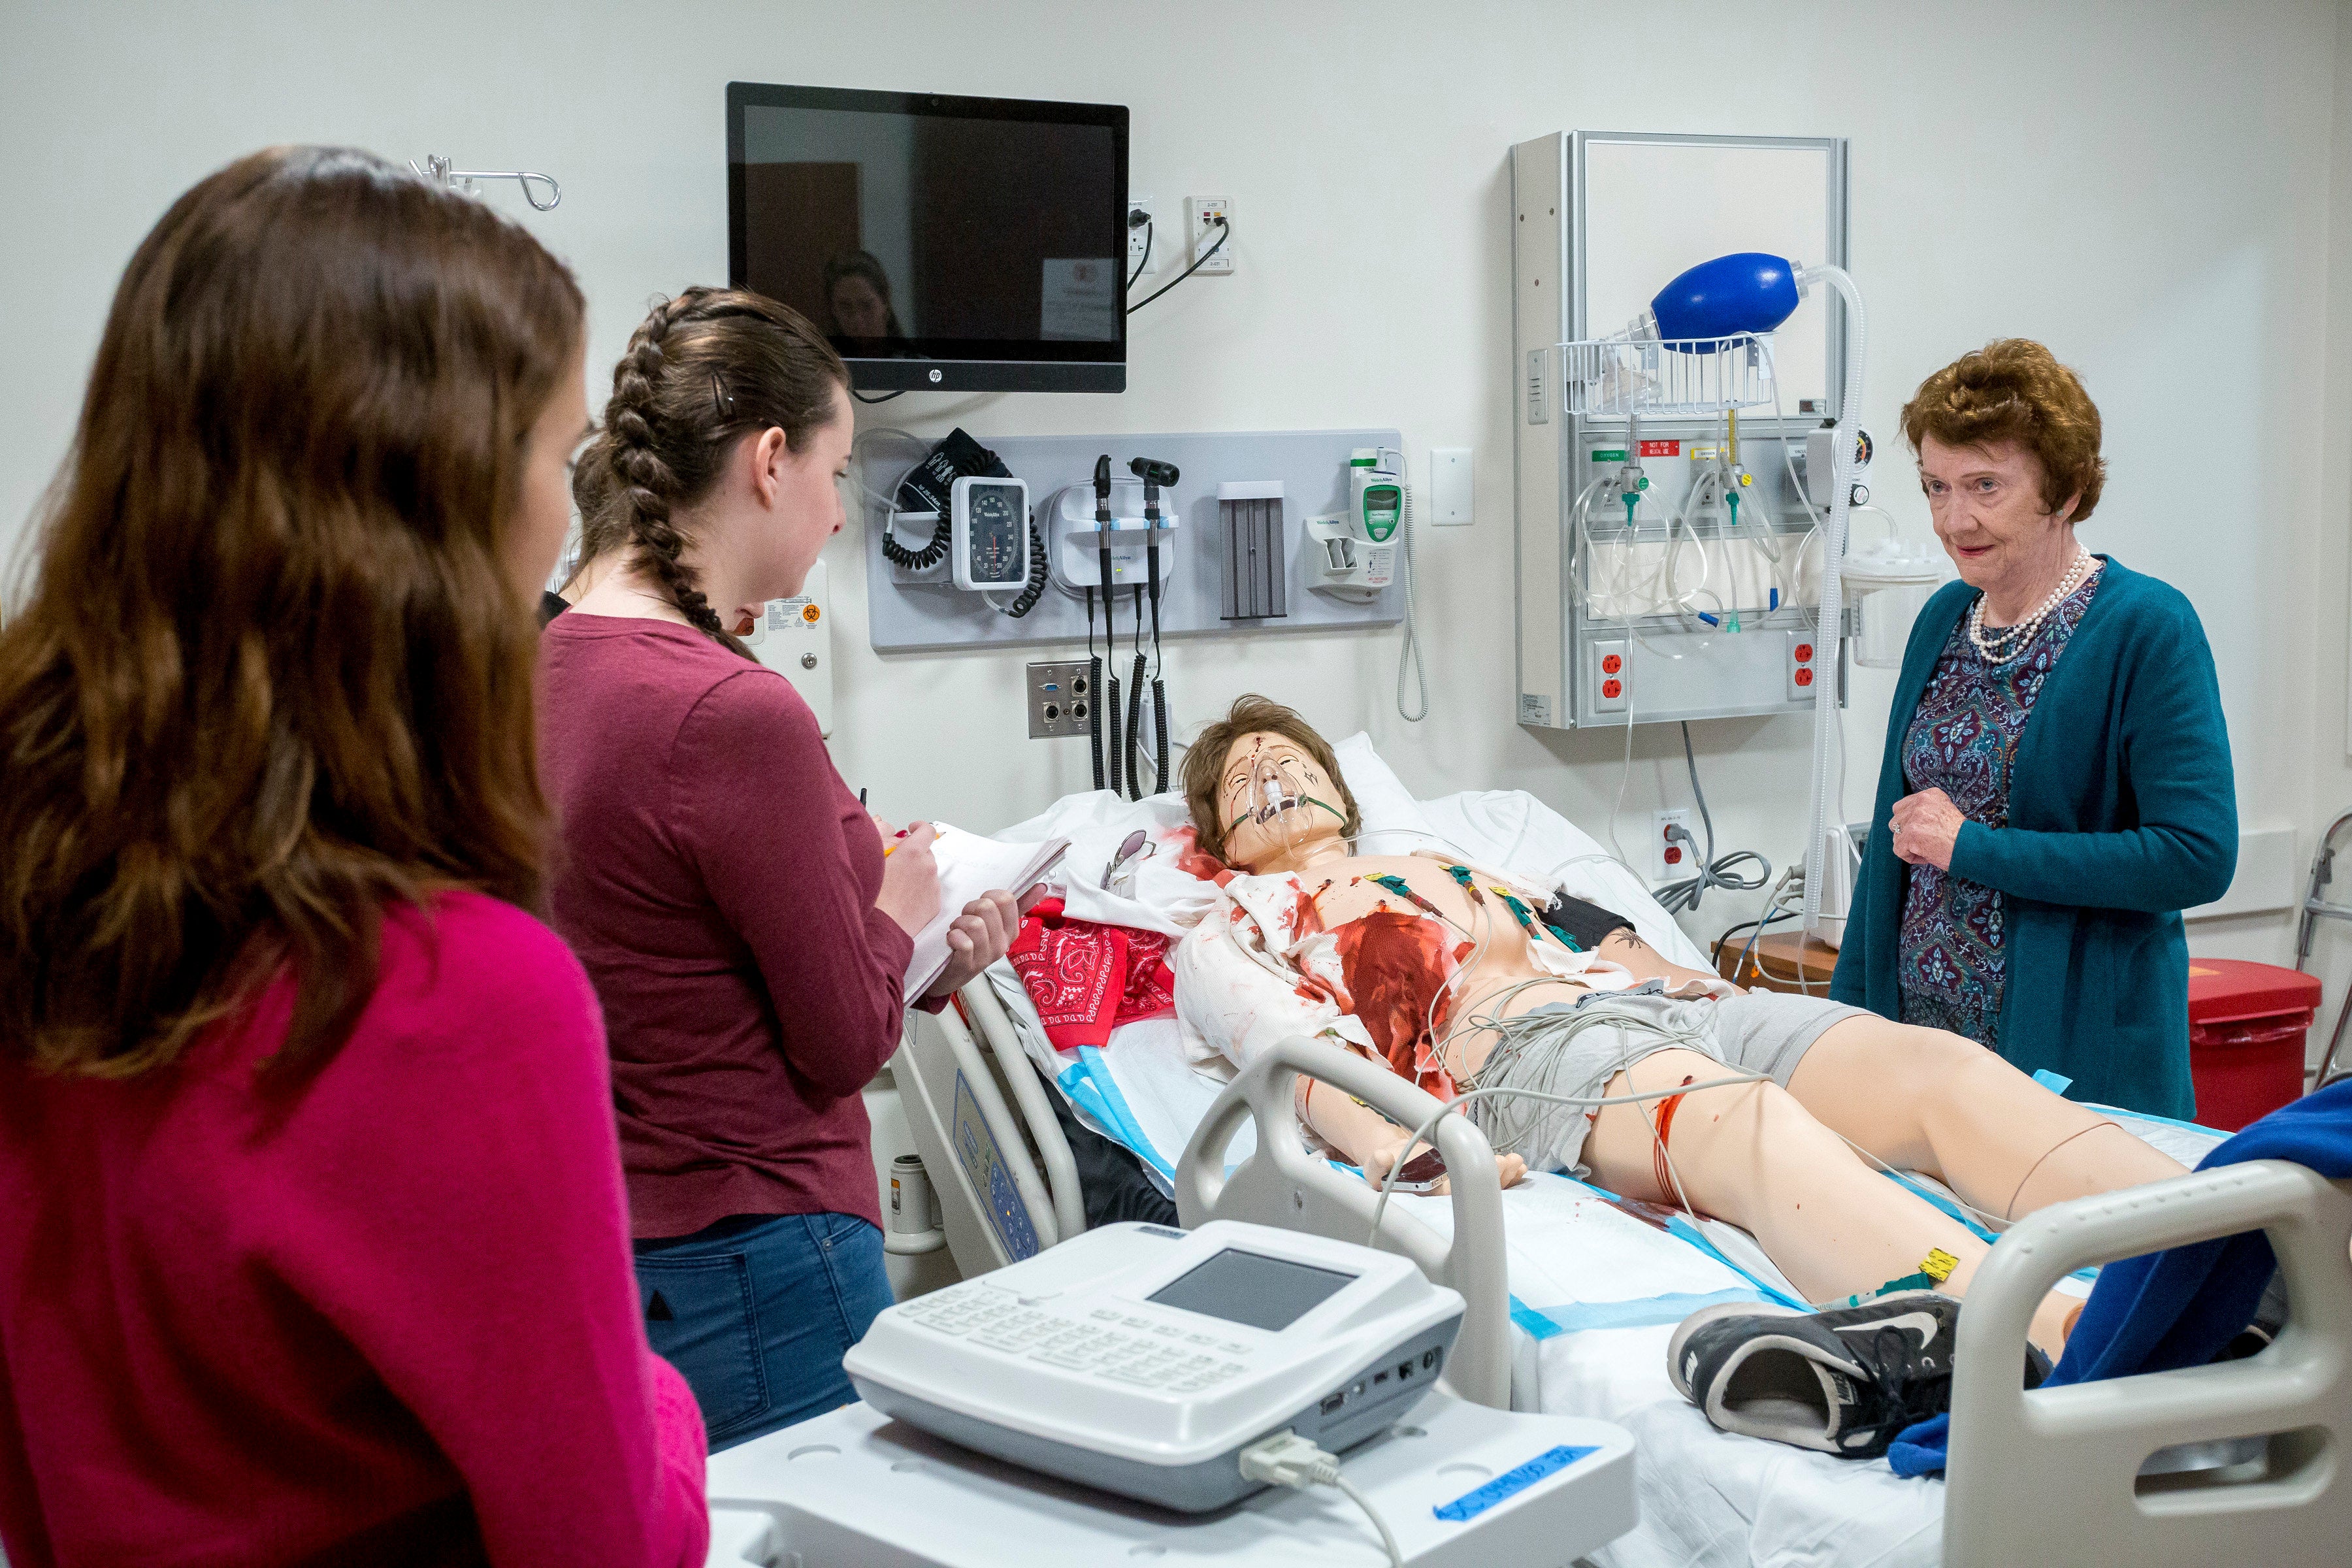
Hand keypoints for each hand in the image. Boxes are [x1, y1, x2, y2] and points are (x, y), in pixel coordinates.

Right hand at [875, 820, 941, 937]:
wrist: (882, 927)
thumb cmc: (872, 897)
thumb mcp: (872, 861)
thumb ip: (885, 845)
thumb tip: (894, 839)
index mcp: (912, 853)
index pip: (926, 830)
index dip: (919, 827)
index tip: (912, 829)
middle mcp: (927, 866)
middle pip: (925, 852)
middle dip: (913, 854)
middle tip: (896, 865)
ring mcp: (934, 885)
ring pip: (928, 871)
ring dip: (917, 873)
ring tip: (897, 887)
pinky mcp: (935, 902)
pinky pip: (930, 889)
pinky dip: (920, 890)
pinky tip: (904, 898)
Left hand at [920, 890, 1021, 1000]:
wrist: (952, 974)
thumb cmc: (973, 943)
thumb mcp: (995, 924)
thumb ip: (1018, 905)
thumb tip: (1041, 886)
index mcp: (1011, 931)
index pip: (1007, 899)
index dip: (989, 896)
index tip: (982, 907)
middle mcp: (1003, 944)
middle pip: (987, 907)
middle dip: (970, 908)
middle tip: (966, 920)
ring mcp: (987, 957)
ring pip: (975, 924)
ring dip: (959, 923)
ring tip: (958, 931)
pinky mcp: (969, 965)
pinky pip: (964, 942)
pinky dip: (954, 937)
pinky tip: (952, 941)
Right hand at [1361, 1138, 1526, 1195]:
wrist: (1392, 1161)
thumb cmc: (1386, 1168)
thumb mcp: (1376, 1167)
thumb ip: (1378, 1165)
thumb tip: (1382, 1157)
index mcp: (1428, 1196)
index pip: (1456, 1195)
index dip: (1475, 1184)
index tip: (1493, 1164)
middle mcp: (1448, 1197)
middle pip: (1476, 1193)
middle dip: (1496, 1178)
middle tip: (1510, 1163)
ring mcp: (1459, 1190)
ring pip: (1485, 1188)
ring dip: (1504, 1176)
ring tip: (1518, 1164)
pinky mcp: (1464, 1179)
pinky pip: (1487, 1180)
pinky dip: (1504, 1174)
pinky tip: (1518, 1167)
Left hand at [1890, 787, 1964, 869]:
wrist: (1971, 847)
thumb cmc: (1961, 835)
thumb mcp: (1944, 811)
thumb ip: (1925, 810)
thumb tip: (1906, 819)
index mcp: (1929, 795)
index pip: (1902, 806)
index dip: (1909, 822)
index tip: (1922, 830)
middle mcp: (1920, 802)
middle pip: (1896, 820)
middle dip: (1906, 833)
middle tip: (1924, 840)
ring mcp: (1913, 818)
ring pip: (1896, 835)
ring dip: (1909, 845)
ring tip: (1928, 848)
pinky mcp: (1910, 835)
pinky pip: (1899, 849)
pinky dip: (1910, 856)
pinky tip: (1926, 855)